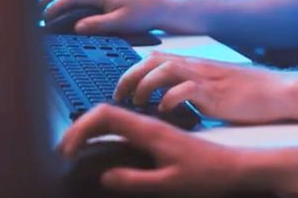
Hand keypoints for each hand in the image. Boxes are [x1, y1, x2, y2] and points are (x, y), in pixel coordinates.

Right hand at [41, 0, 182, 34]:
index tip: (42, 22)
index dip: (53, 7)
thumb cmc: (144, 15)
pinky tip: (64, 11)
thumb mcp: (122, 22)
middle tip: (35, 16)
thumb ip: (99, 24)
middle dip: (48, 0)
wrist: (162, 7)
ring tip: (43, 13)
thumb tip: (77, 28)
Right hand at [59, 104, 251, 195]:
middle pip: (105, 113)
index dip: (80, 129)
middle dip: (79, 128)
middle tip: (62, 152)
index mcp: (150, 131)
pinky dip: (106, 134)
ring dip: (91, 129)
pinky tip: (102, 148)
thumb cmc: (207, 175)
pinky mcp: (159, 136)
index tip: (67, 151)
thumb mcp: (169, 184)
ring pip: (115, 118)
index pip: (105, 115)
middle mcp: (150, 125)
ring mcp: (155, 129)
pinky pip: (126, 127)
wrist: (235, 167)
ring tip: (74, 149)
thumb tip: (104, 177)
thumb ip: (135, 180)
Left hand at [115, 52, 295, 124]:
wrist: (279, 91)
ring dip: (144, 85)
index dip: (134, 69)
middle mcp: (198, 67)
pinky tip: (164, 110)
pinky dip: (168, 99)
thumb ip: (196, 85)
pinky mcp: (215, 94)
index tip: (123, 86)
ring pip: (164, 70)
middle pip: (154, 61)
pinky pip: (185, 90)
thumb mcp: (218, 83)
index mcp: (197, 65)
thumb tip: (173, 96)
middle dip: (131, 76)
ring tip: (137, 102)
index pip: (157, 57)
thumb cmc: (252, 91)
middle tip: (121, 96)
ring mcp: (206, 79)